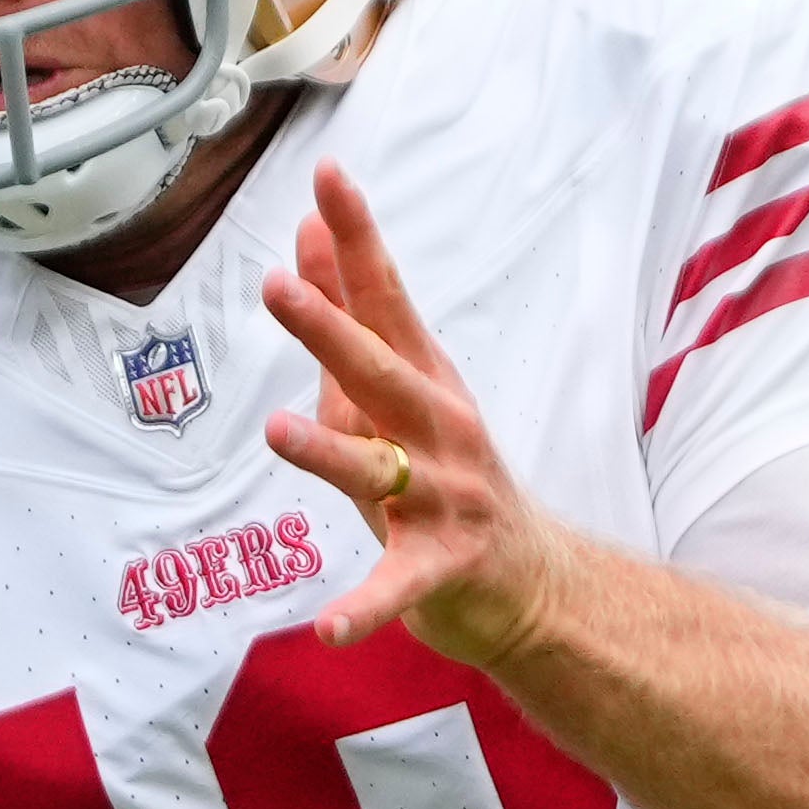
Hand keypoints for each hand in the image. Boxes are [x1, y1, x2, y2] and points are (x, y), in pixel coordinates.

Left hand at [259, 173, 568, 675]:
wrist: (528, 580)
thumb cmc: (446, 474)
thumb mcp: (397, 389)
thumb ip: (349, 315)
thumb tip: (307, 234)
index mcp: (422, 377)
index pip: (384, 297)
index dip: (357, 239)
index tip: (327, 178)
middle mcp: (437, 427)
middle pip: (378, 369)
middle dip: (330, 329)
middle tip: (280, 287)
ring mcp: (442, 497)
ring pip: (378, 469)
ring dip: (329, 452)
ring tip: (281, 431)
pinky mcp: (441, 569)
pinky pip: (395, 589)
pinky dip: (363, 611)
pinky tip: (326, 630)